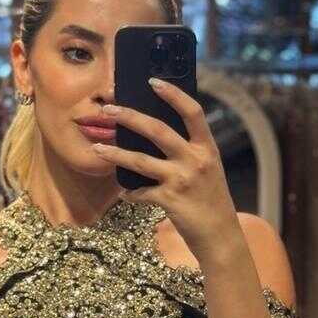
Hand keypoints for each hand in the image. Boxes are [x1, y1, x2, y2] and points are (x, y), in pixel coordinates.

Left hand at [94, 78, 239, 260]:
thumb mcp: (209, 170)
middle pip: (157, 129)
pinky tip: (124, 193)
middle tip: (108, 110)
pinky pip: (141, 193)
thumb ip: (191, 152)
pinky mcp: (169, 200)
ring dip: (115, 154)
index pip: (192, 112)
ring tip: (98, 149)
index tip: (153, 81)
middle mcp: (195, 160)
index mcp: (207, 148)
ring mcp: (181, 180)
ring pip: (140, 161)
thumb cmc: (212, 201)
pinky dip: (130, 193)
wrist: (220, 236)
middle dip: (129, 117)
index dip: (173, 94)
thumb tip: (160, 136)